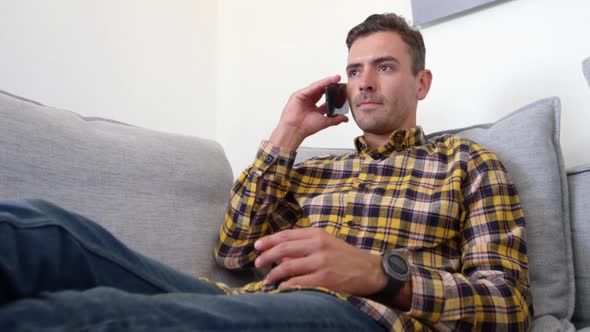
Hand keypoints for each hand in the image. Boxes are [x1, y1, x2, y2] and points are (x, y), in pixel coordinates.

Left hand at [254, 228, 384, 296]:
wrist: (370, 271)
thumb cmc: (346, 257)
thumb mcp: (327, 244)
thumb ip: (305, 245)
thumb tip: (282, 254)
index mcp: (317, 234)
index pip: (287, 235)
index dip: (269, 241)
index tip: (257, 246)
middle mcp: (318, 245)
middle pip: (283, 249)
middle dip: (266, 256)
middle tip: (257, 263)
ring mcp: (321, 262)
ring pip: (287, 266)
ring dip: (274, 274)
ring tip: (269, 278)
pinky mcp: (324, 279)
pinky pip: (297, 282)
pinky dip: (286, 285)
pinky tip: (282, 287)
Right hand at [269, 75, 348, 149]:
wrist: (295, 129)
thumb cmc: (306, 127)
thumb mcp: (325, 122)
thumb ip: (335, 119)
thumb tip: (345, 118)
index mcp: (315, 109)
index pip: (326, 100)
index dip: (334, 95)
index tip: (343, 92)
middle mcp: (309, 102)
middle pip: (322, 91)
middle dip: (331, 86)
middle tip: (341, 81)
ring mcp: (304, 97)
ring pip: (317, 87)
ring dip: (327, 82)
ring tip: (336, 78)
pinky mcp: (299, 94)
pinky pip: (312, 87)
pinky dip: (320, 83)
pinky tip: (328, 81)